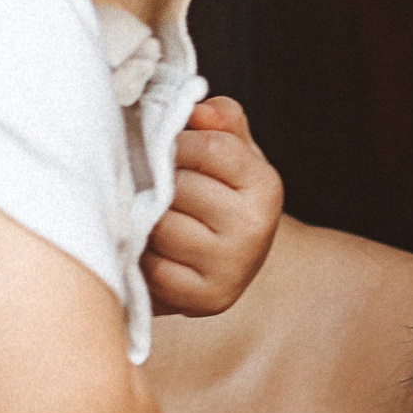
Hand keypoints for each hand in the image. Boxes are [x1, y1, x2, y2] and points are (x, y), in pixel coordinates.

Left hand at [146, 93, 282, 314]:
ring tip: (155, 219)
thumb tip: (200, 112)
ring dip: (148, 221)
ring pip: (162, 228)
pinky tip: (157, 252)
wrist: (228, 264)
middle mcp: (255, 228)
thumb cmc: (221, 197)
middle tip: (156, 188)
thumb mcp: (232, 152)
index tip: (169, 150)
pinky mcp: (207, 300)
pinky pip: (155, 268)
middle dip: (160, 184)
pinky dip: (147, 259)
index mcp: (265, 186)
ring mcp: (232, 268)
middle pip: (180, 188)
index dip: (179, 144)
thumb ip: (221, 120)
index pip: (211, 147)